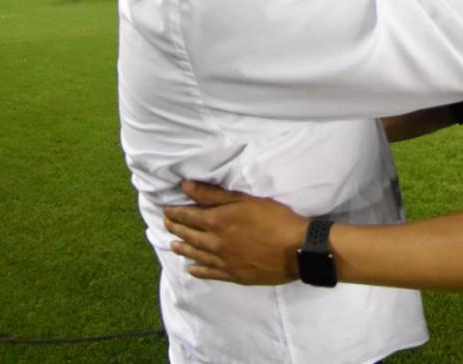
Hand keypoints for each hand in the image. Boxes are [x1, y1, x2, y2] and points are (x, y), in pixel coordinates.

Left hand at [163, 181, 307, 284]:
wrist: (296, 249)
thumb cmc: (274, 219)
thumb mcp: (245, 200)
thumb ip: (213, 194)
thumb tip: (185, 186)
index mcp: (217, 222)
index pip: (188, 216)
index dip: (176, 212)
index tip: (167, 210)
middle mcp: (215, 243)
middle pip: (189, 235)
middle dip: (175, 228)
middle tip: (166, 224)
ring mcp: (224, 262)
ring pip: (196, 254)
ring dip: (183, 248)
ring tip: (173, 245)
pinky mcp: (234, 275)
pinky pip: (210, 273)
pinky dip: (198, 270)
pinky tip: (192, 269)